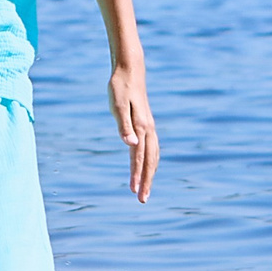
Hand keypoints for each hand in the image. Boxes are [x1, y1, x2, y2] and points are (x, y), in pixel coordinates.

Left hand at [110, 64, 157, 201]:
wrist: (130, 70)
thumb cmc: (119, 88)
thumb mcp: (117, 106)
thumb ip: (123, 126)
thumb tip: (130, 144)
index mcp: (141, 127)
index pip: (139, 157)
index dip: (137, 175)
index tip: (133, 192)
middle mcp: (149, 129)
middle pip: (150, 161)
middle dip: (146, 181)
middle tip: (142, 200)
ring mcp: (150, 127)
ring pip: (154, 156)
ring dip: (150, 174)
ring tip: (144, 190)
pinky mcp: (147, 124)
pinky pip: (153, 148)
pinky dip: (151, 162)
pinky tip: (147, 168)